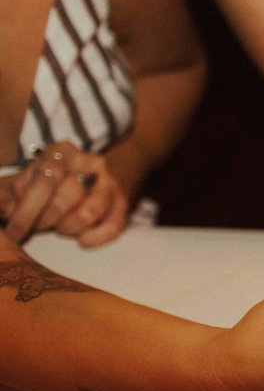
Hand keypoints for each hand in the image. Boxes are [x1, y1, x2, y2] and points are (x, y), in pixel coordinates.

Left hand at [2, 143, 129, 245]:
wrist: (92, 176)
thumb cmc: (51, 182)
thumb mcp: (27, 179)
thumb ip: (10, 194)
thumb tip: (5, 209)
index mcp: (62, 152)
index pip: (44, 179)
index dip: (27, 208)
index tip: (14, 230)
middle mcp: (90, 163)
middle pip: (66, 196)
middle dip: (46, 219)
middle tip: (37, 228)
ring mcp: (111, 182)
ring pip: (89, 212)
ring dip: (68, 227)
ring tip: (59, 228)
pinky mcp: (124, 202)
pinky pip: (112, 226)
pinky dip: (94, 238)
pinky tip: (81, 239)